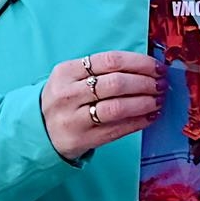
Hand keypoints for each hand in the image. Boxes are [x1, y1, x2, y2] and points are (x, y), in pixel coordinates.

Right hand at [41, 51, 162, 159]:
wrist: (38, 131)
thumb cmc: (64, 100)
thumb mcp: (70, 78)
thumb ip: (100, 70)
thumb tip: (145, 67)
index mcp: (66, 72)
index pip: (110, 61)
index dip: (139, 63)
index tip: (157, 67)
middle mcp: (69, 94)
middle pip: (116, 83)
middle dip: (145, 82)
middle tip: (161, 84)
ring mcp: (74, 118)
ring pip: (118, 107)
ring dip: (145, 102)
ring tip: (158, 100)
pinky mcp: (83, 139)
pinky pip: (118, 129)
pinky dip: (139, 122)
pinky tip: (150, 116)